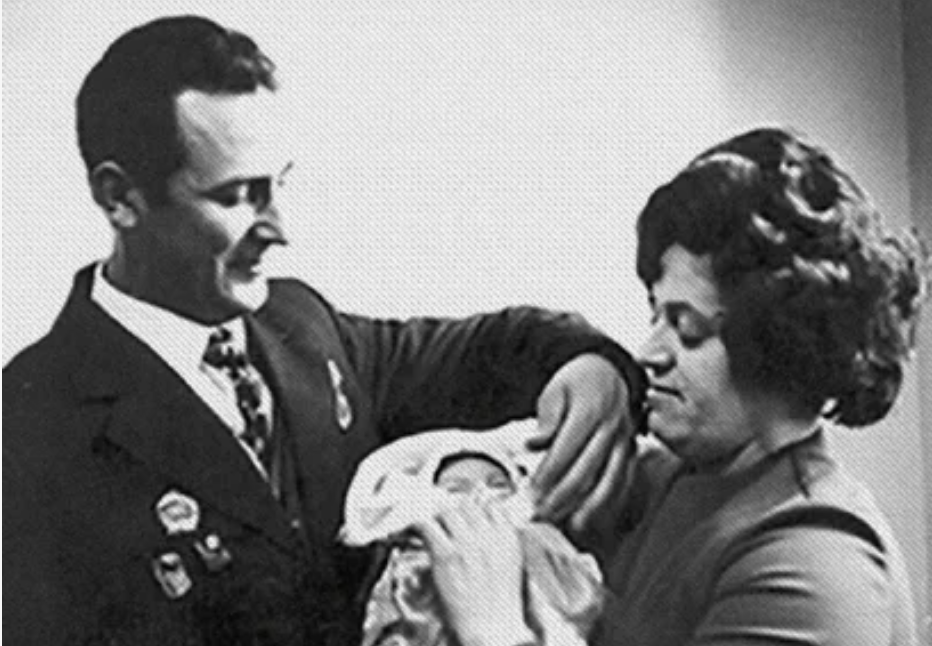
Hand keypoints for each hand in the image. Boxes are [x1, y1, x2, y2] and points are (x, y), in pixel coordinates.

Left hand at [415, 499, 533, 645]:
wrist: (492, 628)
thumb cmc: (500, 604)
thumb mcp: (510, 564)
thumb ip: (500, 539)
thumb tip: (484, 524)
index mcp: (507, 537)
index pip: (490, 505)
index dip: (475, 508)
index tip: (465, 513)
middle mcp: (488, 535)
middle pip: (465, 505)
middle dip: (454, 511)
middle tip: (444, 520)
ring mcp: (467, 543)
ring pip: (446, 511)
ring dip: (436, 517)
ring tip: (431, 526)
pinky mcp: (446, 554)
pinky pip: (427, 525)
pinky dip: (418, 524)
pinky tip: (415, 530)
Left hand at [530, 353, 633, 531]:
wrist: (609, 369)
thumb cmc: (577, 380)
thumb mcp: (556, 390)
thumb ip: (547, 420)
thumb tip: (532, 444)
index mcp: (589, 411)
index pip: (564, 452)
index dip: (546, 477)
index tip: (530, 495)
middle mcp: (610, 429)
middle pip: (585, 471)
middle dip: (562, 498)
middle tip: (542, 517)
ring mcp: (624, 442)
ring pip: (609, 481)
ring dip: (589, 507)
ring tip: (571, 527)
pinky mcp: (631, 451)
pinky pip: (623, 481)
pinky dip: (610, 502)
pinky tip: (595, 515)